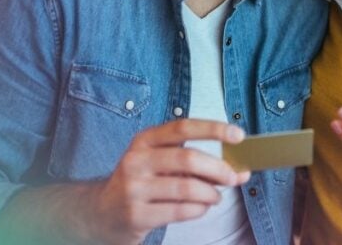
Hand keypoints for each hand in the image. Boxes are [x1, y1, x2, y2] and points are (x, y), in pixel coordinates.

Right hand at [82, 119, 251, 244]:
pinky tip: (201, 208)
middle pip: (188, 158)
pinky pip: (180, 210)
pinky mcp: (136, 214)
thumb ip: (195, 163)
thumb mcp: (159, 163)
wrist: (102, 213)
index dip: (214, 129)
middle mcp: (136, 160)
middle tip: (234, 177)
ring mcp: (133, 188)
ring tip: (215, 197)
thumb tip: (239, 171)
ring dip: (210, 194)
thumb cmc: (142, 184)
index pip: (183, 127)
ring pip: (187, 188)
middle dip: (218, 169)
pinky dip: (199, 209)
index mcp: (144, 140)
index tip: (238, 135)